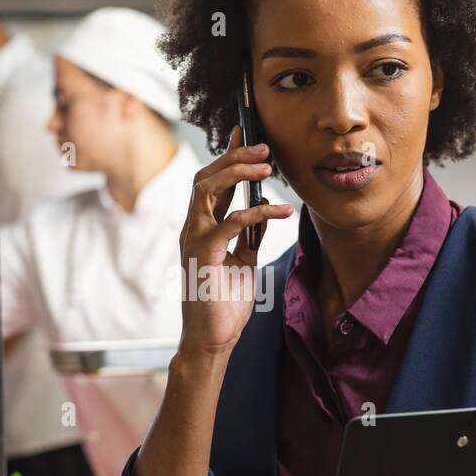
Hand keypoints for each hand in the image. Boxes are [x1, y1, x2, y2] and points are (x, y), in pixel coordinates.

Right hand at [177, 126, 293, 357]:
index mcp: (201, 229)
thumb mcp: (244, 262)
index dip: (227, 157)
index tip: (245, 134)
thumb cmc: (225, 304)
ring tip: (268, 167)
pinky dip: (257, 212)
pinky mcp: (203, 256)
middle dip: (234, 157)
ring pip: (208, 190)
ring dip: (239, 173)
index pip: (211, 183)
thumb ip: (248, 237)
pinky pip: (229, 223)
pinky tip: (282, 211)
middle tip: (264, 147)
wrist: (214, 340)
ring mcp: (194, 241)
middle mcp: (192, 229)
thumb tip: (265, 212)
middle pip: (205, 178)